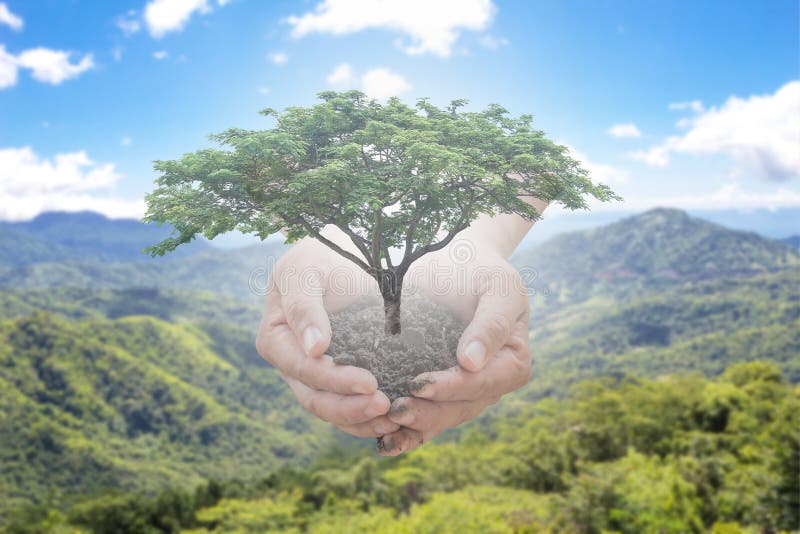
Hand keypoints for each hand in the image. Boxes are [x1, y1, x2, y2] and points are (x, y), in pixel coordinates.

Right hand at [256, 238, 399, 437]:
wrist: (347, 253)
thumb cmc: (322, 255)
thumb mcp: (306, 269)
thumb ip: (304, 305)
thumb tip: (314, 348)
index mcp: (276, 340)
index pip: (304, 370)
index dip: (335, 380)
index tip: (371, 382)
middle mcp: (292, 365)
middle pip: (317, 398)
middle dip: (351, 408)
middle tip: (388, 406)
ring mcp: (314, 376)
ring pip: (333, 411)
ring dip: (362, 420)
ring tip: (395, 419)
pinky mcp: (339, 380)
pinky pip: (350, 407)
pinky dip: (369, 418)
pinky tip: (396, 420)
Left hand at [378, 243, 531, 455]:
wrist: (456, 262)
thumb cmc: (479, 270)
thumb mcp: (496, 287)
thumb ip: (490, 323)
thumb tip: (471, 362)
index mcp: (512, 361)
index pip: (482, 383)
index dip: (452, 387)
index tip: (418, 383)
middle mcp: (492, 383)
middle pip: (462, 407)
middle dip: (428, 413)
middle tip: (394, 410)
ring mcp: (466, 391)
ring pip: (443, 418)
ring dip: (415, 428)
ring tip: (384, 430)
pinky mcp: (441, 393)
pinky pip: (428, 418)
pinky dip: (407, 434)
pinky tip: (383, 444)